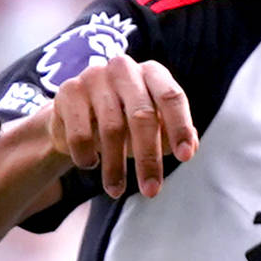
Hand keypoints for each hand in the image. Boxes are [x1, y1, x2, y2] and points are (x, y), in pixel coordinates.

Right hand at [44, 51, 197, 198]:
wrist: (72, 116)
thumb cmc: (122, 121)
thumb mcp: (152, 127)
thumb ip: (173, 135)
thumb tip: (192, 146)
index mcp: (151, 73)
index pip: (171, 96)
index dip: (180, 127)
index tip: (185, 158)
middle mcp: (124, 69)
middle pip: (142, 115)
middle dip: (148, 157)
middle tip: (152, 190)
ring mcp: (94, 77)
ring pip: (111, 128)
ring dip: (115, 167)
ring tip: (116, 191)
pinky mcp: (68, 91)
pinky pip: (81, 133)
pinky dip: (87, 156)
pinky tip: (90, 164)